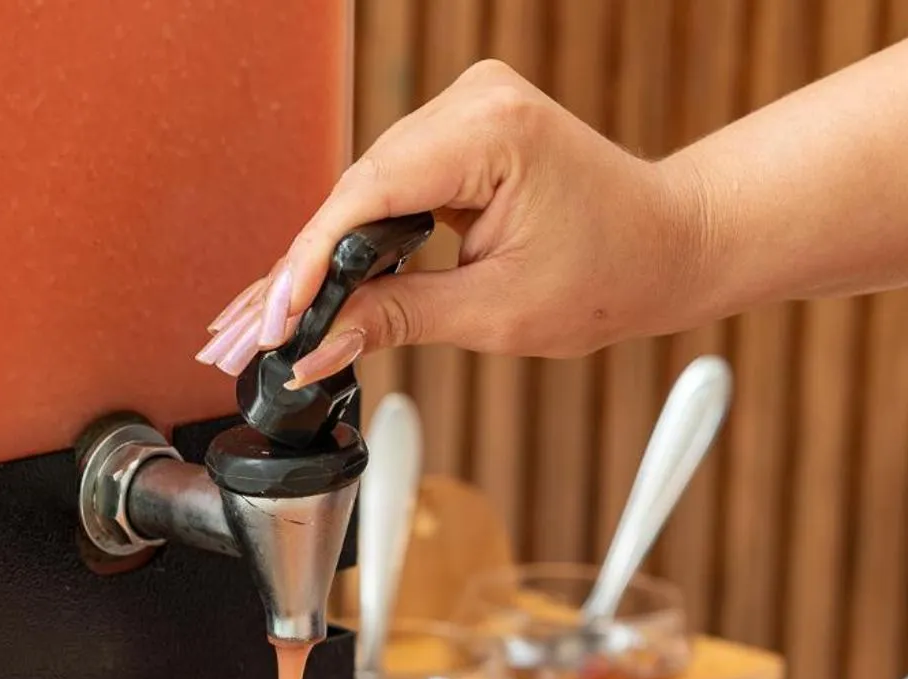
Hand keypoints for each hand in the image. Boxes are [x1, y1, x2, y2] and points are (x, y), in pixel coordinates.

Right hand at [195, 61, 708, 385]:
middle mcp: (471, 101)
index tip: (271, 323)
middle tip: (237, 339)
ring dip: (312, 260)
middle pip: (355, 192)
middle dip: (296, 273)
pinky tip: (299, 285)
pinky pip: (385, 186)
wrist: (670, 244)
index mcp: (491, 132)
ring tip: (256, 324)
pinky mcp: (457, 130)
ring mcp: (463, 108)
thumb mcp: (497, 314)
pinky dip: (349, 239)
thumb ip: (396, 321)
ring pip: (361, 191)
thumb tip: (315, 348)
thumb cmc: (612, 274)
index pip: (368, 195)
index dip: (309, 265)